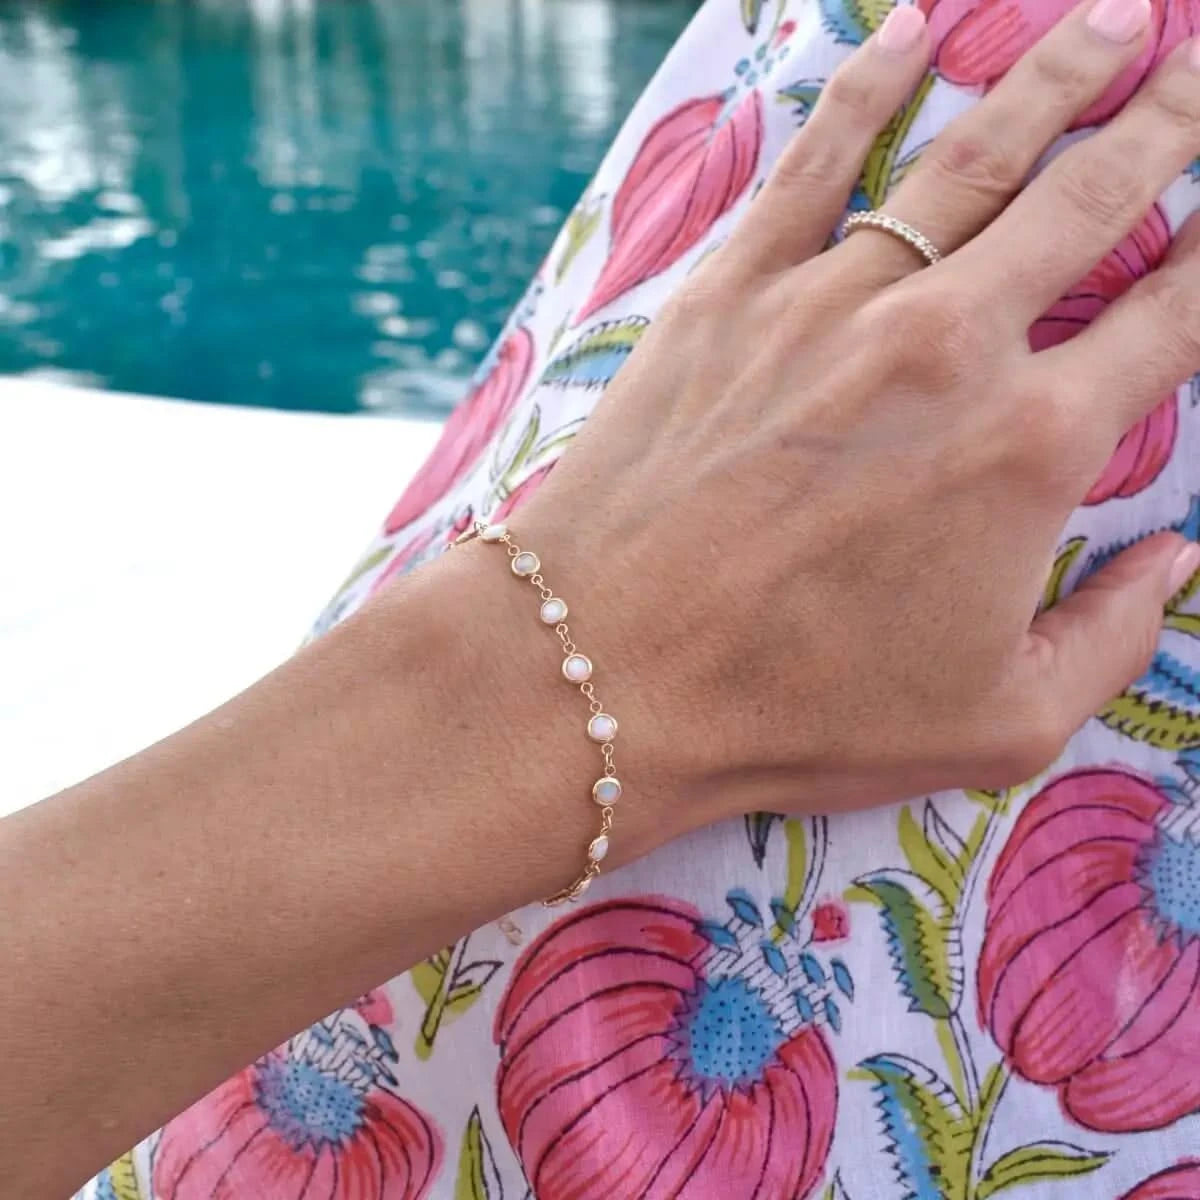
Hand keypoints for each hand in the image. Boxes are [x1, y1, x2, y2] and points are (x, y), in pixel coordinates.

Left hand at [513, 0, 1199, 824]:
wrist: (610, 671)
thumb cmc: (799, 711)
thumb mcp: (996, 722)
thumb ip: (1112, 636)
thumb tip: (1173, 558)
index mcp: (1030, 447)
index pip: (1173, 318)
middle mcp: (948, 346)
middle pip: (1091, 197)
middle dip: (1171, 121)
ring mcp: (834, 301)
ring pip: (971, 156)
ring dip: (1054, 78)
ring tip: (1112, 23)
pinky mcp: (733, 289)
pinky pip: (815, 156)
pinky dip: (871, 83)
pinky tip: (914, 30)